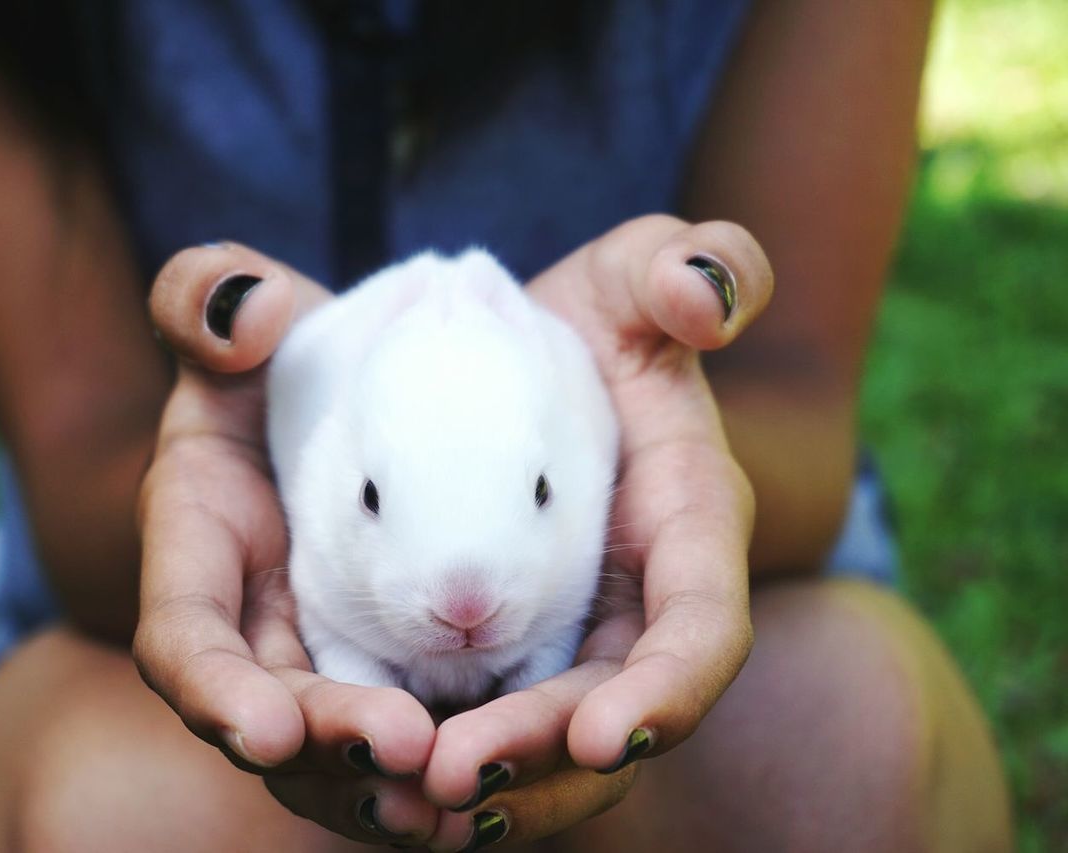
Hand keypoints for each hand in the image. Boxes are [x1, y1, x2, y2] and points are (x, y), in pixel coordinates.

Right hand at [134, 243, 440, 844]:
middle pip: (271, 713)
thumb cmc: (275, 349)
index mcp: (198, 542)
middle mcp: (249, 616)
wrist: (336, 386)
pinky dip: (443, 761)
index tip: (265, 730)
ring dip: (387, 780)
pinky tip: (500, 780)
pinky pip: (408, 724)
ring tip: (459, 794)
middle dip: (327, 743)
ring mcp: (317, 645)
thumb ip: (210, 294)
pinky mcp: (387, 653)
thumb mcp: (234, 308)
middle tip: (407, 748)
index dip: (214, 691)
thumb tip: (244, 315)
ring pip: (339, 744)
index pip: (183, 635)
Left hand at [414, 216, 772, 848]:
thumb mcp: (635, 267)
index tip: (613, 736)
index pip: (706, 625)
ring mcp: (580, 630)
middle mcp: (644, 599)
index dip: (672, 689)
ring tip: (407, 796)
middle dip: (549, 757)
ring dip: (493, 781)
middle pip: (617, 713)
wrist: (538, 359)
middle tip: (456, 776)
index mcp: (690, 522)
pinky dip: (447, 756)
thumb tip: (704, 296)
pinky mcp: (515, 642)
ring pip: (551, 742)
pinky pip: (491, 719)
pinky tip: (385, 778)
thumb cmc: (602, 315)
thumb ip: (683, 262)